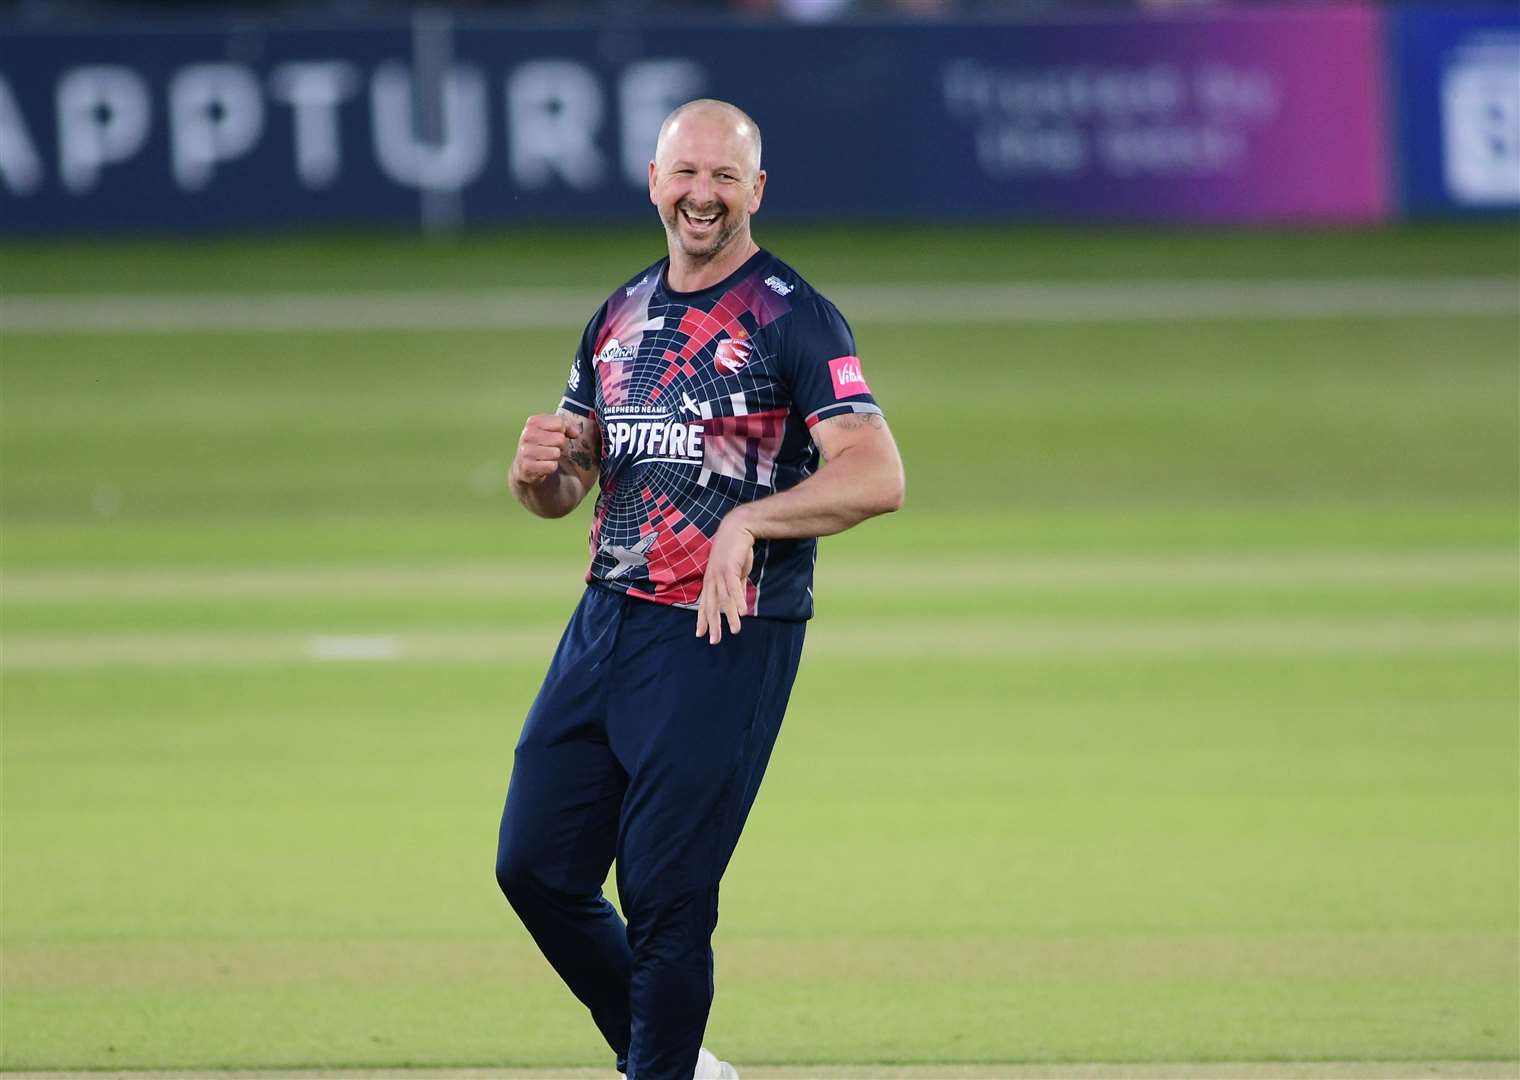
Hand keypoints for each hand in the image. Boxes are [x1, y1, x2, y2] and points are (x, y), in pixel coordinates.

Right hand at [511, 414, 581, 486]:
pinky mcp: (528, 466)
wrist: (522, 466)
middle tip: (551, 448)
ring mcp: (526, 451)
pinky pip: (552, 466)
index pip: (559, 423)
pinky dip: (551, 467)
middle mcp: (527, 435)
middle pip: (560, 439)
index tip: (559, 435)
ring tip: (546, 456)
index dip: (564, 431)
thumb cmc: (539, 446)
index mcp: (533, 422)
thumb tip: (576, 433)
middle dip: (560, 445)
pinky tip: (543, 465)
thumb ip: (565, 427)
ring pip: (556, 453)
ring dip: (555, 457)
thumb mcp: (549, 431)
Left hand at [695, 512, 755, 644]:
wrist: (737, 529)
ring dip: (729, 616)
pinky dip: (737, 600)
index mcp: (711, 581)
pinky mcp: (729, 568)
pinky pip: (733, 588)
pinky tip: (741, 612)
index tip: (700, 634)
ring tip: (736, 630)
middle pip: (711, 606)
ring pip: (723, 600)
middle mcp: (711, 579)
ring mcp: (719, 574)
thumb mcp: (734, 572)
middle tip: (714, 641)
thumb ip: (733, 586)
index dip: (702, 619)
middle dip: (712, 624)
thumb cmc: (735, 551)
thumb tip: (737, 602)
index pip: (705, 604)